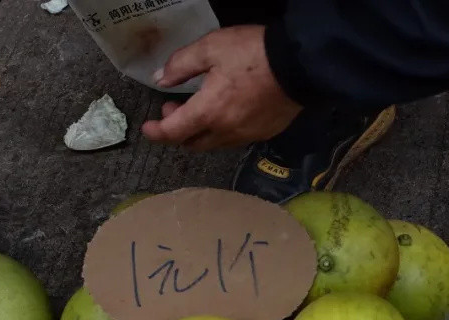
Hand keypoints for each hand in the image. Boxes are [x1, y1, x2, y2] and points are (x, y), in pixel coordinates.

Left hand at [141, 25, 301, 151]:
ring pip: (214, 144)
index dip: (156, 133)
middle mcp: (225, 132)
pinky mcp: (264, 134)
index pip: (174, 133)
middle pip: (193, 144)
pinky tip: (227, 111)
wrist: (300, 65)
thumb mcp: (211, 47)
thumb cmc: (253, 54)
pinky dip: (223, 130)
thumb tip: (161, 80)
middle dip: (178, 131)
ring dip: (201, 131)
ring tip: (201, 109)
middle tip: (175, 109)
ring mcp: (247, 136)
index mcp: (208, 112)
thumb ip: (181, 64)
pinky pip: (235, 139)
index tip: (148, 128)